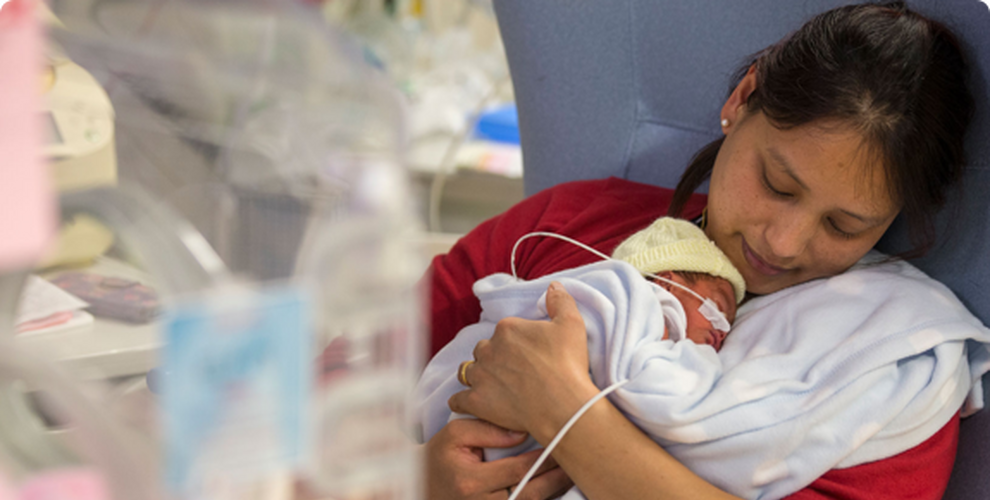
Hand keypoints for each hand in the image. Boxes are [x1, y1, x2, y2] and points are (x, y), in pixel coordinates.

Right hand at [426, 419, 572, 499]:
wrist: (419, 486)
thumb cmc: (439, 457)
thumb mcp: (455, 434)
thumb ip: (487, 428)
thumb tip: (522, 432)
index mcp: (469, 481)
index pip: (517, 469)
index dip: (544, 458)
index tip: (562, 444)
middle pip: (529, 494)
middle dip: (556, 479)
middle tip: (577, 463)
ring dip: (553, 493)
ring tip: (572, 476)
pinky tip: (553, 490)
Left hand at [449, 282, 599, 442]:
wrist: (564, 405)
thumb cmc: (568, 364)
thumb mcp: (572, 324)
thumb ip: (560, 301)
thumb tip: (553, 286)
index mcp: (507, 328)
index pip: (502, 331)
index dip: (513, 342)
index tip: (527, 355)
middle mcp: (488, 349)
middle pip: (483, 350)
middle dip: (493, 358)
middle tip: (512, 371)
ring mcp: (480, 376)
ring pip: (467, 371)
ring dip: (476, 376)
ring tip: (492, 386)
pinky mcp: (476, 402)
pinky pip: (457, 400)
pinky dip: (462, 402)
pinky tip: (471, 404)